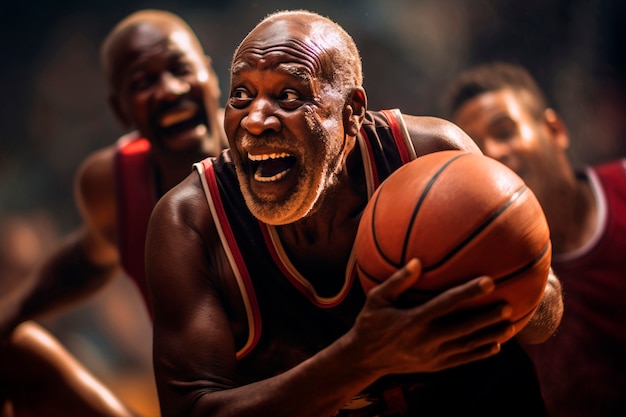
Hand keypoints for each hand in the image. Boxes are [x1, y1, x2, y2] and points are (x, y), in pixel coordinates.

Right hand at [350, 259, 514, 375]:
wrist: (364, 359)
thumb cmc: (370, 323)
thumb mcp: (376, 299)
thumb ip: (398, 281)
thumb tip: (418, 261)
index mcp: (414, 320)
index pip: (447, 304)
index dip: (468, 293)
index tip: (488, 282)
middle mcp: (426, 339)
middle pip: (464, 328)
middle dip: (486, 318)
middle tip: (508, 306)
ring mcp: (432, 355)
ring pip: (467, 346)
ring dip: (490, 336)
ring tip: (510, 326)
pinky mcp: (434, 366)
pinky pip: (462, 360)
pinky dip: (480, 353)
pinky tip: (495, 346)